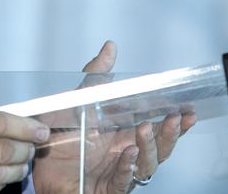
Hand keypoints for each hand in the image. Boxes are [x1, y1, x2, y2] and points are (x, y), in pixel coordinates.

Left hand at [32, 41, 196, 193]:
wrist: (38, 158)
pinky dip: (127, 168)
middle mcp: (125, 153)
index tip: (188, 111)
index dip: (176, 122)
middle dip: (169, 133)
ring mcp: (118, 171)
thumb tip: (110, 48)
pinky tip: (128, 155)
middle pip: (159, 148)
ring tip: (144, 131)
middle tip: (173, 119)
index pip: (158, 128)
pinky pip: (122, 182)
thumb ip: (97, 76)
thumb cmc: (62, 134)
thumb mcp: (79, 99)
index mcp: (124, 133)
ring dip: (149, 148)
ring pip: (146, 165)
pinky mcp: (106, 187)